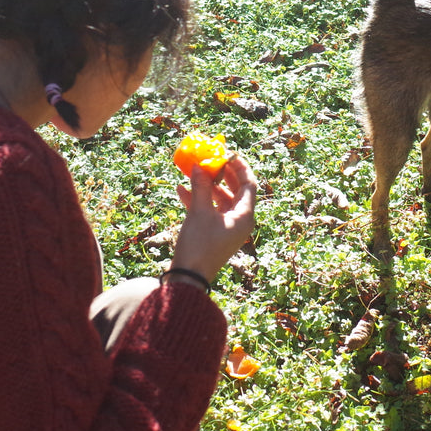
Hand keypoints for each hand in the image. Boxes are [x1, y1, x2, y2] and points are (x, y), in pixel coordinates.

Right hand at [169, 155, 255, 283]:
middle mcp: (240, 221)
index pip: (249, 184)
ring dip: (206, 185)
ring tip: (192, 171)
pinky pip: (210, 211)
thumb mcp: (199, 212)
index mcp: (245, 216)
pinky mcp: (214, 233)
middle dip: (222, 174)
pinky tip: (181, 189)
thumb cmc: (199, 244)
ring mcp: (227, 228)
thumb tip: (200, 166)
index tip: (228, 153)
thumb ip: (201, 186)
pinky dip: (198, 200)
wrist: (188, 278)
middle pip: (235, 190)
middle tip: (211, 159)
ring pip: (220, 199)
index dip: (240, 166)